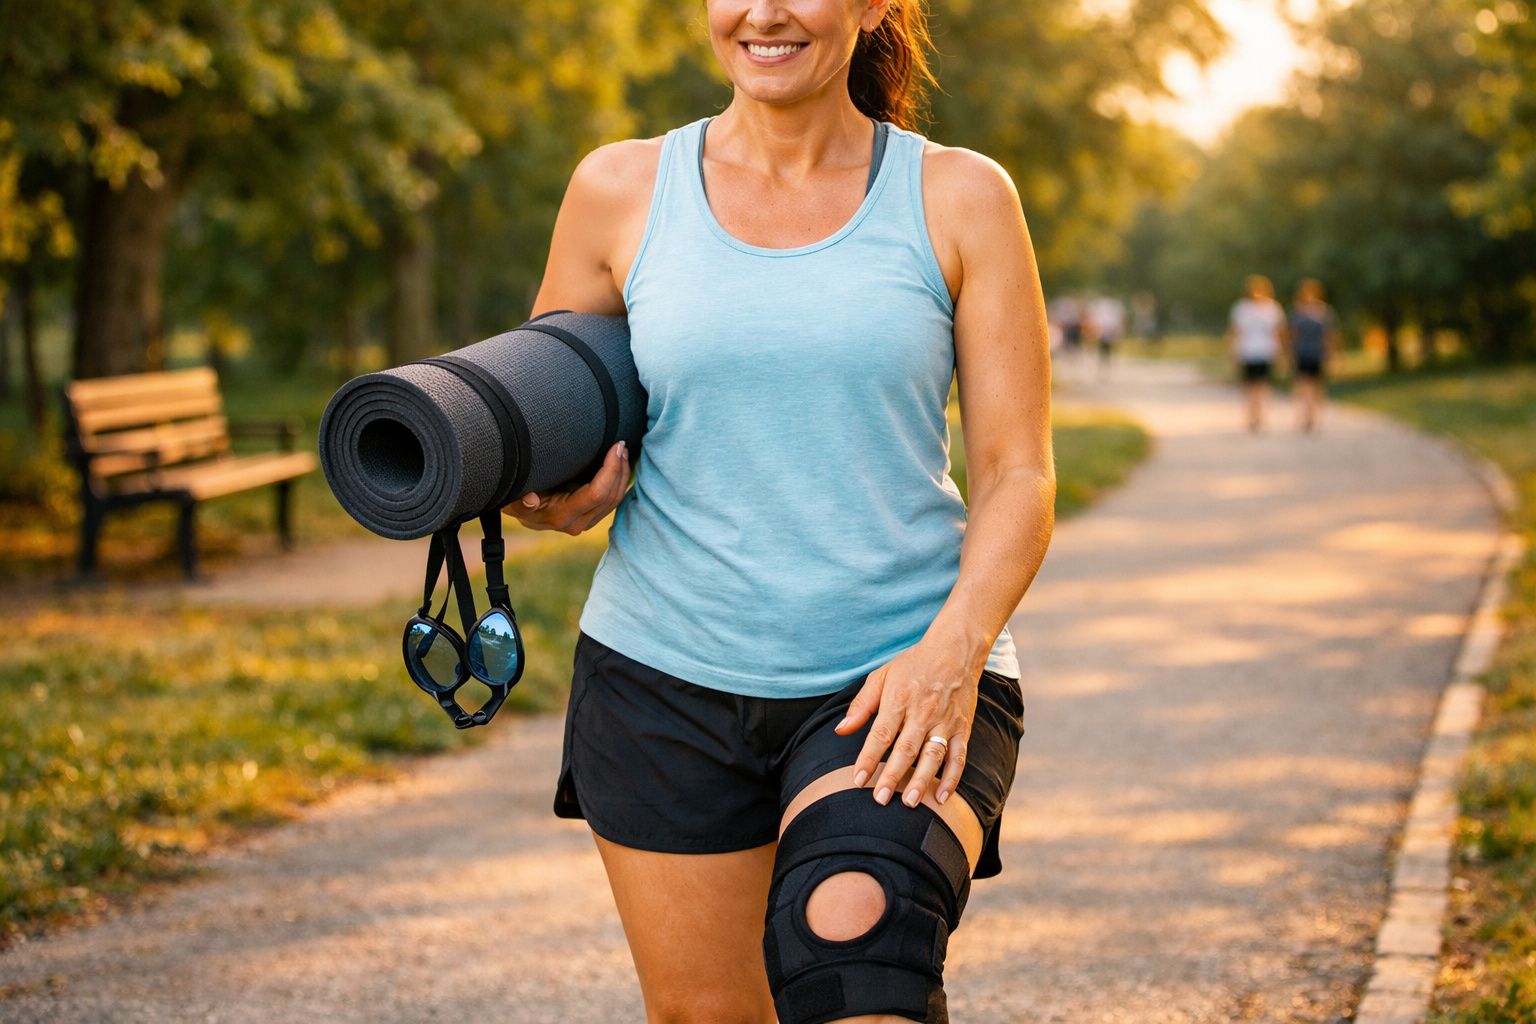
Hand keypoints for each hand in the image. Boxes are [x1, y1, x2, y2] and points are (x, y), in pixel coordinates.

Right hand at [504, 440, 628, 534]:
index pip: (596, 494)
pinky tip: (620, 463)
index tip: (616, 447)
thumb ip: (520, 500)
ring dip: (622, 474)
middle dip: (619, 468)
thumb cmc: (514, 496)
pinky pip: (612, 500)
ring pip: (615, 500)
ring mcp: (586, 522)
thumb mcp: (512, 496)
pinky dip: (618, 481)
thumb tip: (531, 500)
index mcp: (561, 516)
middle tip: (621, 444)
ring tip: (622, 450)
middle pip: (611, 496)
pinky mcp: (591, 517)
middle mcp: (577, 523)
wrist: (519, 510)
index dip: (610, 470)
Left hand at [834, 643, 980, 809]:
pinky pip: (958, 756)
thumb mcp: (881, 676)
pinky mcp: (962, 727)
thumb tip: (840, 731)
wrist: (955, 649)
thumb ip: (861, 705)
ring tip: (910, 802)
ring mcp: (944, 721)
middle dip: (892, 776)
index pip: (881, 734)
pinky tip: (942, 796)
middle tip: (881, 800)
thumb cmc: (913, 664)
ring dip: (922, 780)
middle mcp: (922, 712)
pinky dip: (952, 777)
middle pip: (905, 749)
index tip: (857, 780)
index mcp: (899, 700)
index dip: (868, 758)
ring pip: (932, 756)